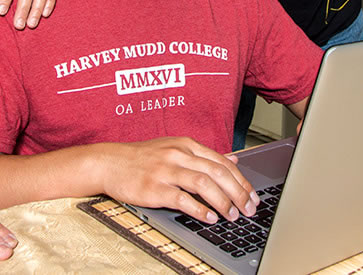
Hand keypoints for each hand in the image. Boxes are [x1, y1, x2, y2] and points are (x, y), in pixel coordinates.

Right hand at [99, 137, 259, 223]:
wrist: (109, 162)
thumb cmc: (142, 158)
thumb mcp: (175, 148)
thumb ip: (205, 155)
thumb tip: (234, 159)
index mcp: (186, 145)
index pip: (222, 162)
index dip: (241, 180)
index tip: (253, 196)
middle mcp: (178, 155)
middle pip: (217, 172)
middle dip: (238, 192)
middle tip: (249, 209)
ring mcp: (165, 170)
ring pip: (203, 184)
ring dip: (222, 202)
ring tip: (233, 215)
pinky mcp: (154, 188)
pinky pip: (182, 199)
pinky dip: (199, 209)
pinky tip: (210, 218)